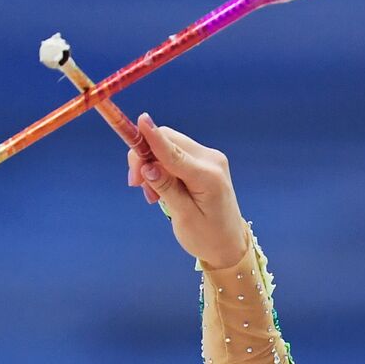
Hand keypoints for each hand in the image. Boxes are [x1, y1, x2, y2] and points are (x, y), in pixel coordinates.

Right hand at [128, 113, 248, 268]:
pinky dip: (161, 167)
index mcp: (208, 177)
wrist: (228, 244)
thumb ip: (166, 188)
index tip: (141, 120)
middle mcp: (211, 160)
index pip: (174, 152)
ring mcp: (209, 158)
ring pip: (168, 145)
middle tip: (136, 185)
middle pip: (168, 141)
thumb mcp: (184, 217)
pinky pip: (174, 153)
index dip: (154, 137)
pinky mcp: (204, 161)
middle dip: (144, 158)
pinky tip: (161, 189)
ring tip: (152, 195)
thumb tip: (147, 166)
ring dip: (151, 164)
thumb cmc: (208, 237)